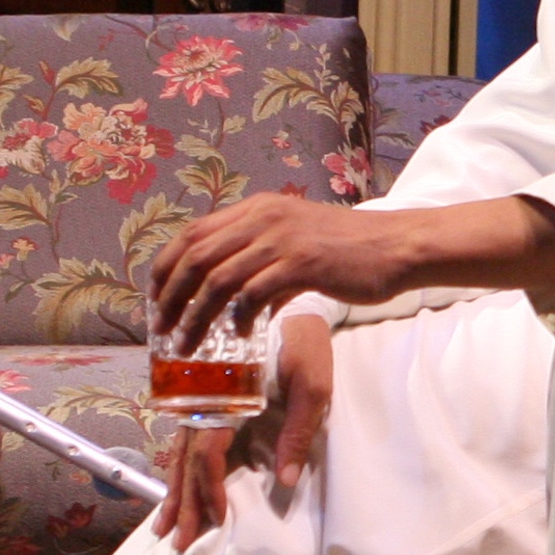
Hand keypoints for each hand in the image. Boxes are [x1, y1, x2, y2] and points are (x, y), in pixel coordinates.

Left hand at [149, 193, 554, 342]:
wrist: (398, 246)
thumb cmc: (350, 250)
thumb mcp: (298, 239)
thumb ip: (262, 255)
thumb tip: (235, 295)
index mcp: (257, 209)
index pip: (193, 233)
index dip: (166, 266)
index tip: (156, 298)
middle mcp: (263, 218)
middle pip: (195, 256)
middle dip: (170, 296)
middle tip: (162, 328)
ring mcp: (281, 239)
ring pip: (217, 279)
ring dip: (195, 316)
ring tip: (186, 345)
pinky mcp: (301, 263)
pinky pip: (252, 294)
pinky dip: (236, 318)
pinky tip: (237, 337)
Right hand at [156, 312, 331, 546]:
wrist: (292, 302)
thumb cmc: (304, 342)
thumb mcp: (312, 383)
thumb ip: (299, 430)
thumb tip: (286, 481)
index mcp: (225, 397)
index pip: (206, 454)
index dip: (209, 490)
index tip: (219, 520)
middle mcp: (204, 401)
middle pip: (185, 462)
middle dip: (182, 505)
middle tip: (177, 542)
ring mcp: (200, 400)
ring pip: (179, 455)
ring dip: (173, 492)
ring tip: (165, 528)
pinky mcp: (205, 400)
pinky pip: (184, 442)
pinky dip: (178, 471)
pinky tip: (173, 491)